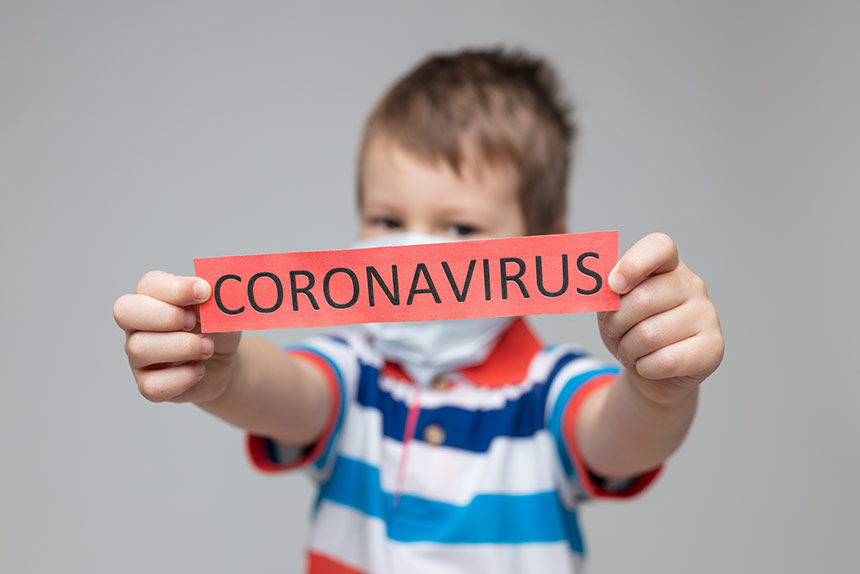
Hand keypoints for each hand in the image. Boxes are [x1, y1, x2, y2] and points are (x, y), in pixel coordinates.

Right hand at [113, 271, 241, 402]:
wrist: (224, 361)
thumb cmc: (216, 328)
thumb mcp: (221, 310)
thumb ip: (214, 300)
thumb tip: (209, 292)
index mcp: (153, 296)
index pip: (149, 284)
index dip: (176, 288)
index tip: (205, 292)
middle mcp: (138, 324)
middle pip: (125, 311)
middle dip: (166, 316)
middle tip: (195, 322)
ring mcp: (138, 356)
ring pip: (138, 348)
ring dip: (182, 347)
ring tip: (207, 347)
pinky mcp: (147, 384)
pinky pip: (152, 385)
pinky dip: (183, 377)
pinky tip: (198, 369)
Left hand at [597, 233, 723, 403]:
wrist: (652, 371)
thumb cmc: (631, 330)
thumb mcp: (612, 307)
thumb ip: (606, 292)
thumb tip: (603, 287)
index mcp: (667, 266)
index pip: (658, 247)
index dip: (633, 264)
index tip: (614, 285)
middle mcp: (692, 285)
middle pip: (642, 299)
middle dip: (615, 323)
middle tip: (615, 332)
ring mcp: (707, 315)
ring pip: (650, 335)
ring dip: (628, 349)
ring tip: (631, 350)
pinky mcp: (713, 348)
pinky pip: (666, 361)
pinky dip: (645, 368)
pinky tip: (649, 365)